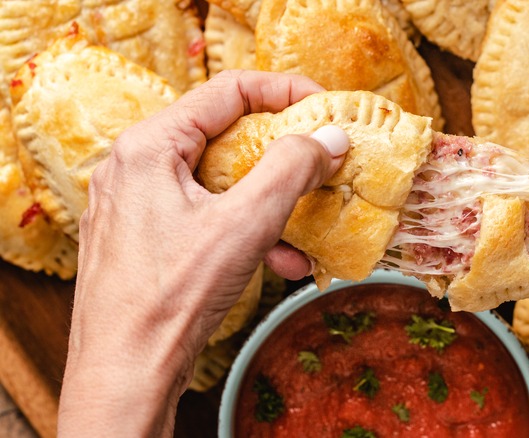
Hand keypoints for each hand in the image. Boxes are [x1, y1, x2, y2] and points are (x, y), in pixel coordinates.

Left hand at [58, 70, 349, 436]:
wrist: (126, 372)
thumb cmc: (172, 296)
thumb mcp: (245, 224)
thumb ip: (291, 169)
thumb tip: (330, 137)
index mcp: (150, 146)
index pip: (228, 91)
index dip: (285, 92)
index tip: (326, 108)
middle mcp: (138, 166)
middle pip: (226, 137)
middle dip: (283, 158)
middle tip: (323, 166)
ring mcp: (140, 203)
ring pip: (222, 182)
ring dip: (271, 203)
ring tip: (307, 230)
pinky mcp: (148, 236)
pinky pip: (208, 215)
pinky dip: (247, 231)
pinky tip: (282, 262)